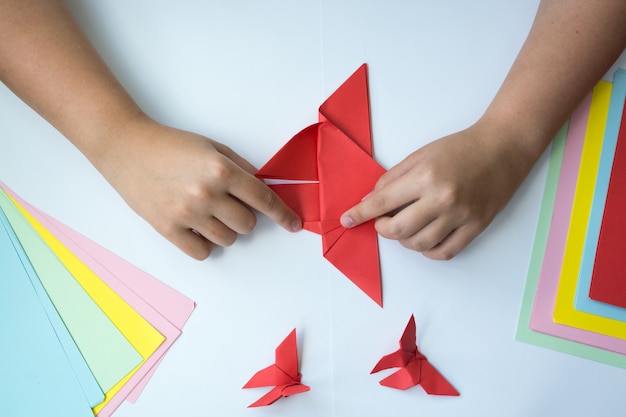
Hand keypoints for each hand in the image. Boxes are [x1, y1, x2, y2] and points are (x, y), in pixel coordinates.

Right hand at [98, 116, 301, 259]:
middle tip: (228, 204)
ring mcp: (187, 214)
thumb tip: (263, 187)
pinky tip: (196, 227)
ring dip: (225, 229)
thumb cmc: (170, 145)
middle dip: (244, 216)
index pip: (263, 199)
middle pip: (248, 224)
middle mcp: (207, 194)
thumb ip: (240, 168)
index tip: (294, 224)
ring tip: (207, 212)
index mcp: (221, 170)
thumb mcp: (212, 147)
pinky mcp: (168, 229)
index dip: (283, 214)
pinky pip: (203, 252)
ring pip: (228, 240)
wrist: (126, 147)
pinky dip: (206, 243)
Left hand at [340, 122, 529, 259]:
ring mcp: (461, 215)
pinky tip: (423, 240)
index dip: (360, 214)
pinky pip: (445, 251)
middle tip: (382, 223)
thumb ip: (393, 178)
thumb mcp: (421, 154)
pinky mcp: (476, 226)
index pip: (382, 202)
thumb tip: (371, 200)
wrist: (504, 148)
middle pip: (398, 230)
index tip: (347, 220)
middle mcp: (442, 199)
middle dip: (382, 229)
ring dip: (404, 241)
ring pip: (419, 244)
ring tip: (405, 227)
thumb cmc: (461, 148)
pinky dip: (428, 251)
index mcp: (426, 177)